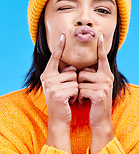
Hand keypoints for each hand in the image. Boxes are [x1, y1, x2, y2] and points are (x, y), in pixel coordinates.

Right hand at [40, 34, 77, 151]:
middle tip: (67, 92)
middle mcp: (47, 79)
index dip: (60, 47)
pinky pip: (76, 89)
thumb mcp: (61, 85)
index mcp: (47, 74)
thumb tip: (73, 68)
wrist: (59, 118)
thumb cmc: (62, 100)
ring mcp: (52, 86)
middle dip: (74, 82)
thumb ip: (65, 75)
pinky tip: (69, 101)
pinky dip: (76, 96)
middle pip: (71, 71)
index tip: (63, 35)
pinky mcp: (59, 94)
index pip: (55, 58)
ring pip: (75, 80)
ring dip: (75, 90)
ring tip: (68, 97)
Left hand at [78, 34, 113, 153]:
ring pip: (80, 81)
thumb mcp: (95, 86)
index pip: (102, 58)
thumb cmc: (95, 101)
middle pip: (83, 72)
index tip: (100, 35)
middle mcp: (107, 78)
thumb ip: (92, 76)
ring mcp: (104, 85)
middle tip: (85, 92)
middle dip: (79, 83)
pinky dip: (80, 97)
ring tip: (85, 98)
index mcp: (106, 74)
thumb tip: (83, 67)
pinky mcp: (99, 94)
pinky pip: (81, 90)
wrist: (100, 119)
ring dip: (79, 91)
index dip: (100, 47)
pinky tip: (85, 102)